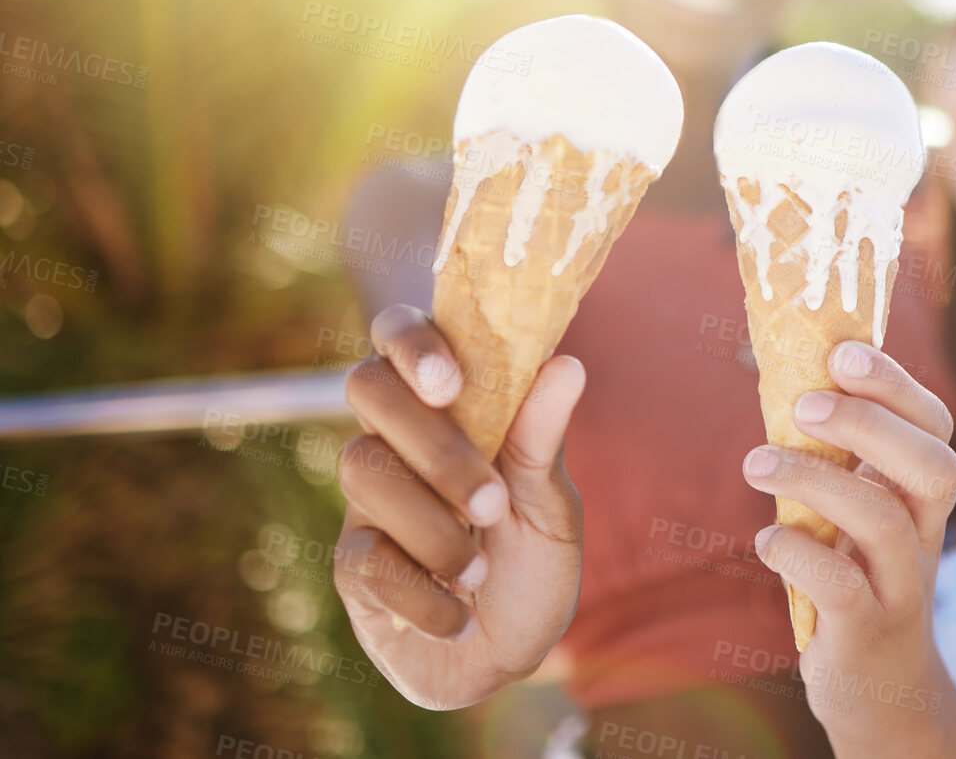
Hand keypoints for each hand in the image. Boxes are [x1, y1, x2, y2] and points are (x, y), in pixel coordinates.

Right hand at [333, 304, 586, 709]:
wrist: (506, 658)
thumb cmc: (530, 564)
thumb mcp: (551, 504)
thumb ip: (544, 439)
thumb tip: (567, 363)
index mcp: (450, 407)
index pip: (401, 333)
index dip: (413, 343)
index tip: (451, 384)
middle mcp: (399, 440)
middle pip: (367, 387)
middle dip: (432, 444)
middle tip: (492, 503)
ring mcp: (369, 499)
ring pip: (363, 468)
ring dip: (432, 526)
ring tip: (481, 572)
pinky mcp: (352, 563)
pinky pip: (365, 557)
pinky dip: (422, 593)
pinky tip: (460, 616)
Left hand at [741, 340, 955, 758]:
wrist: (879, 688)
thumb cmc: (853, 576)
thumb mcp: (855, 512)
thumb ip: (837, 456)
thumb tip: (786, 371)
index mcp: (919, 496)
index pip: (935, 426)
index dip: (895, 384)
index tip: (841, 353)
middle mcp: (923, 535)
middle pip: (931, 466)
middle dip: (869, 423)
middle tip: (803, 403)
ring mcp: (900, 585)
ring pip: (881, 521)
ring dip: (815, 479)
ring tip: (756, 462)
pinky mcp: (866, 630)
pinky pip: (840, 586)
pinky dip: (797, 552)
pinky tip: (768, 539)